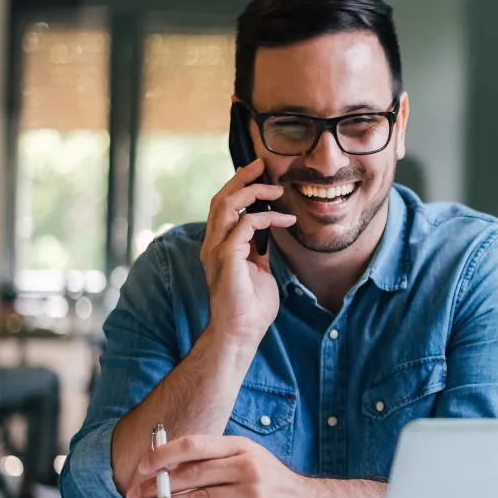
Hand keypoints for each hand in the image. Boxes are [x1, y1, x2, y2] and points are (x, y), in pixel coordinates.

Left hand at [128, 434, 318, 497]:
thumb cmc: (272, 483)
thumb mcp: (248, 459)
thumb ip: (215, 462)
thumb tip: (171, 467)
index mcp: (241, 447)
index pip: (195, 445)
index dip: (164, 455)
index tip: (142, 466)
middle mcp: (246, 467)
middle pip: (191, 474)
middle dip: (158, 486)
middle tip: (136, 495)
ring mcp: (251, 494)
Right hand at [201, 159, 294, 347]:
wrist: (242, 332)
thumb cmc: (250, 307)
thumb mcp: (258, 270)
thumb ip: (258, 250)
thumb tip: (267, 233)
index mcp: (218, 246)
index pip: (223, 206)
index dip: (238, 187)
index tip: (259, 175)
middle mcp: (212, 244)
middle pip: (220, 198)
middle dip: (241, 178)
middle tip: (261, 165)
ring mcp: (216, 250)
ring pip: (226, 204)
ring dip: (251, 191)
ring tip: (274, 188)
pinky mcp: (227, 257)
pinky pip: (244, 224)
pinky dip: (266, 218)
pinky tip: (285, 220)